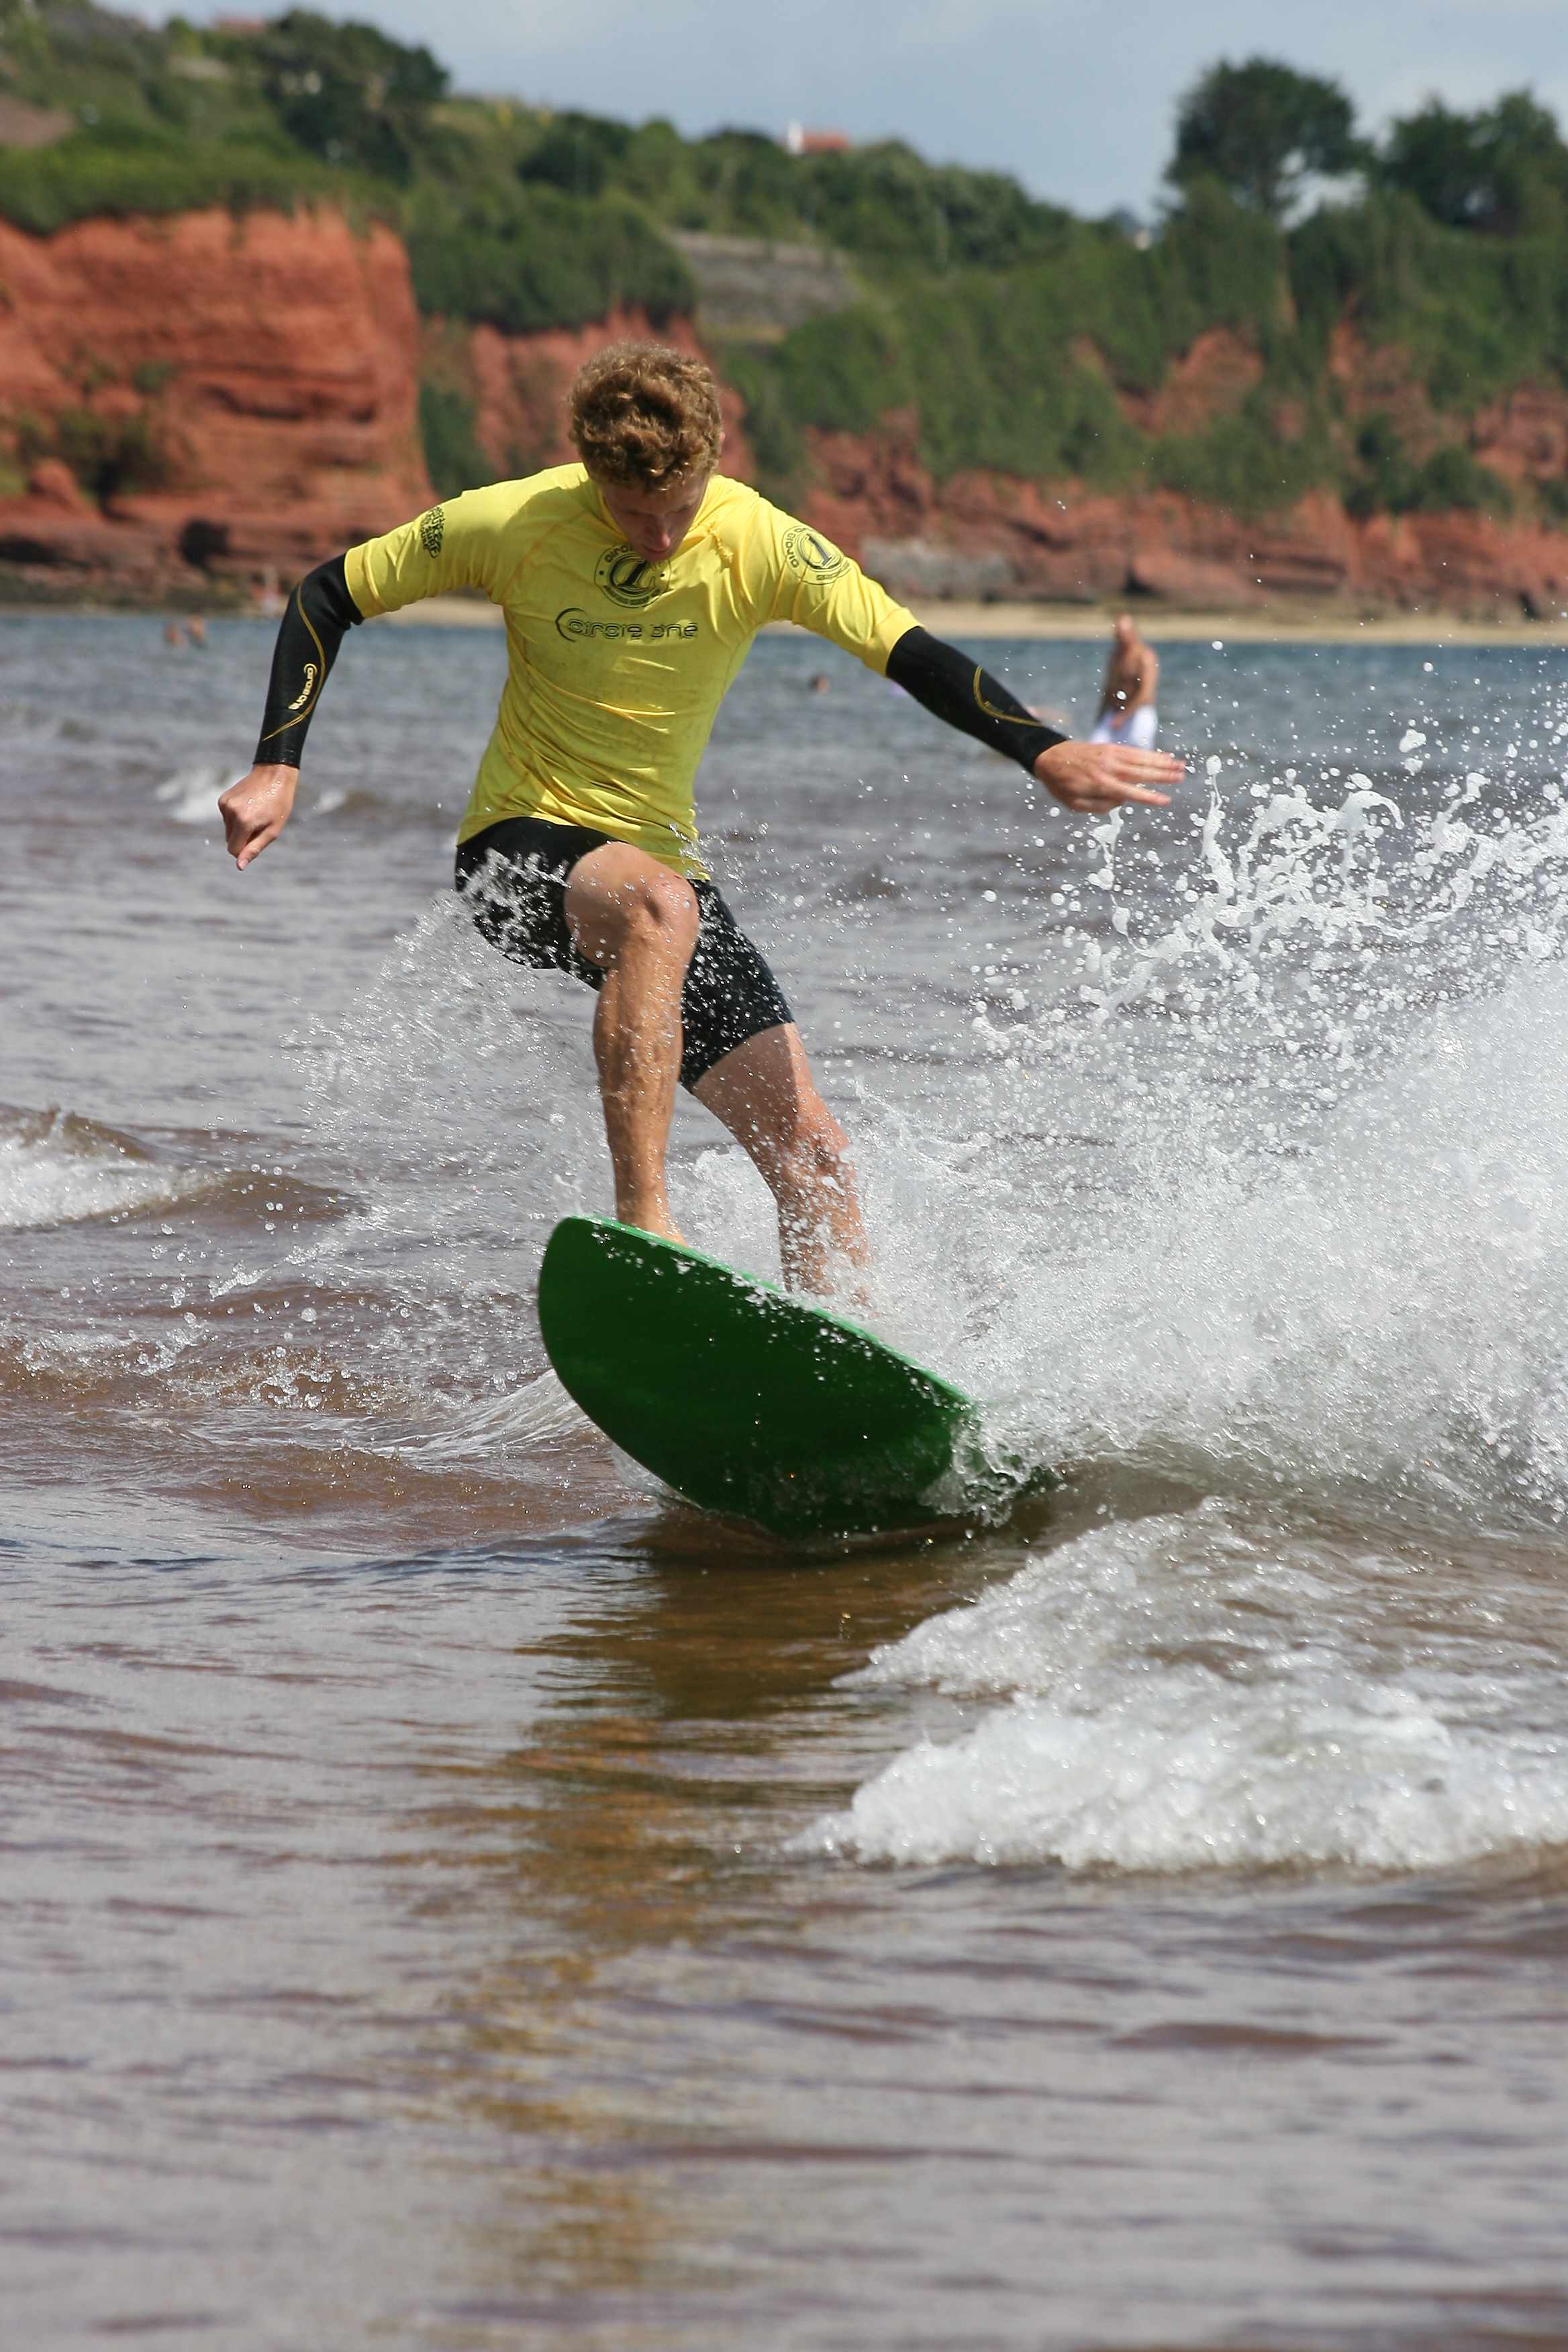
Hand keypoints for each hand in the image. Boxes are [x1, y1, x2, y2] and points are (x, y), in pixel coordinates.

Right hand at [219, 764, 297, 867]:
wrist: (274, 775)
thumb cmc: (278, 805)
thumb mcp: (272, 831)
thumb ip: (254, 849)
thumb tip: (239, 866)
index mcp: (244, 822)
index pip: (233, 850)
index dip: (245, 850)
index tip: (257, 841)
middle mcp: (230, 813)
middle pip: (230, 841)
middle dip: (243, 839)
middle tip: (260, 825)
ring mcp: (224, 805)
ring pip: (228, 830)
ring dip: (240, 828)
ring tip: (256, 814)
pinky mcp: (222, 799)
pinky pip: (227, 819)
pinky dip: (236, 818)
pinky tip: (249, 806)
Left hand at [1033, 739, 1183, 813]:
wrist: (1050, 757)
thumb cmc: (1062, 785)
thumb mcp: (1075, 804)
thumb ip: (1099, 806)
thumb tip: (1121, 802)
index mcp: (1099, 784)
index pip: (1130, 792)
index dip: (1149, 797)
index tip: (1165, 801)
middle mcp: (1108, 768)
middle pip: (1141, 773)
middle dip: (1163, 775)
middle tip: (1181, 777)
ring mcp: (1110, 755)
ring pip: (1141, 759)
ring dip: (1162, 762)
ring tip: (1180, 765)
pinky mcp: (1111, 748)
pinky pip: (1134, 751)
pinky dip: (1150, 754)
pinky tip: (1163, 756)